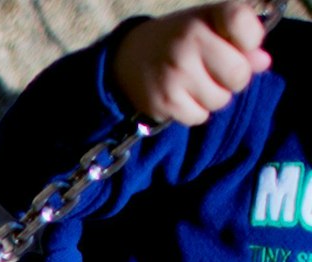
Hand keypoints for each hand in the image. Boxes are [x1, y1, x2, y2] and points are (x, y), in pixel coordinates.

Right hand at [114, 2, 271, 125]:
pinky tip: (180, 96)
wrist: (126, 58)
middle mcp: (188, 43)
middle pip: (238, 75)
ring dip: (212, 97)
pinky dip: (193, 111)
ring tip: (193, 83)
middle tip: (215, 71)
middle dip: (233, 78)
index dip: (249, 40)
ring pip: (220, 100)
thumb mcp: (209, 27)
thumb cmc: (179, 40)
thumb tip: (263, 63)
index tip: (237, 43)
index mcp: (203, 18)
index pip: (244, 24)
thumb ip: (240, 39)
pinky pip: (199, 116)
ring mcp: (175, 74)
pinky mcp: (164, 102)